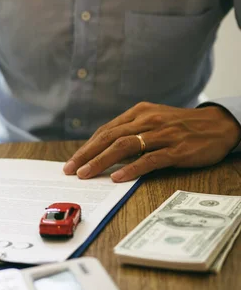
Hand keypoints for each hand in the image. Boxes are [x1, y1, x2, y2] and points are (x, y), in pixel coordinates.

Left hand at [63, 102, 240, 182]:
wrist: (219, 124)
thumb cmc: (181, 126)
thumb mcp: (154, 121)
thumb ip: (131, 132)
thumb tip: (104, 152)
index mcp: (139, 112)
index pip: (106, 130)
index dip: (87, 147)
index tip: (72, 161)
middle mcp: (147, 120)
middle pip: (109, 137)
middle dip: (87, 155)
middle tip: (71, 170)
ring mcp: (162, 135)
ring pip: (124, 146)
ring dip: (101, 161)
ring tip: (86, 174)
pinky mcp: (177, 150)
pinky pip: (150, 159)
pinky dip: (131, 168)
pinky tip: (117, 177)